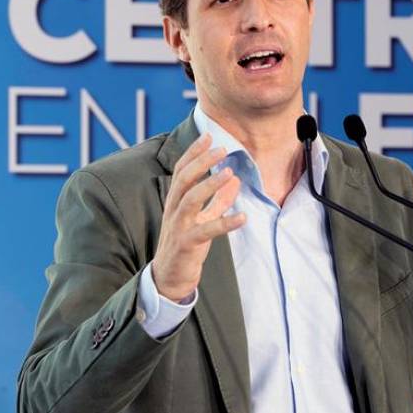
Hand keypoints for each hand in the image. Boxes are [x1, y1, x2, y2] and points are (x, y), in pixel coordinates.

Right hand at [151, 133, 245, 301]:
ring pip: (190, 200)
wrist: (169, 277)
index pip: (181, 170)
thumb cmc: (186, 243)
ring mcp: (178, 226)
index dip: (194, 152)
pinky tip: (242, 218)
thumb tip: (236, 179)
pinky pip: (206, 230)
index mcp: (176, 201)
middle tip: (221, 148)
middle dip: (202, 161)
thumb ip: (218, 199)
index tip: (208, 136)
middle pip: (184, 179)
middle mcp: (173, 210)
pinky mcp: (186, 244)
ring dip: (210, 185)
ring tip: (230, 173)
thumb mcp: (202, 218)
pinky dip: (225, 223)